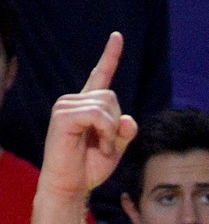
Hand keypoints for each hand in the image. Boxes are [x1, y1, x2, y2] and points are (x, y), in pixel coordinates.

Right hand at [39, 32, 137, 200]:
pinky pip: (98, 116)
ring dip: (111, 132)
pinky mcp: (63, 115)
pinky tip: (98, 147)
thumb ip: (124, 132)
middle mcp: (74, 100)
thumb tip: (129, 119)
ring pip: (106, 106)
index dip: (110, 56)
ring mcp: (66, 105)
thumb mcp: (114, 148)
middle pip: (112, 97)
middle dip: (116, 124)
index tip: (118, 37)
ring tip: (100, 148)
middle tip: (106, 145)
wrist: (70, 186)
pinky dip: (105, 134)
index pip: (100, 75)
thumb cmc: (89, 168)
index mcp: (87, 105)